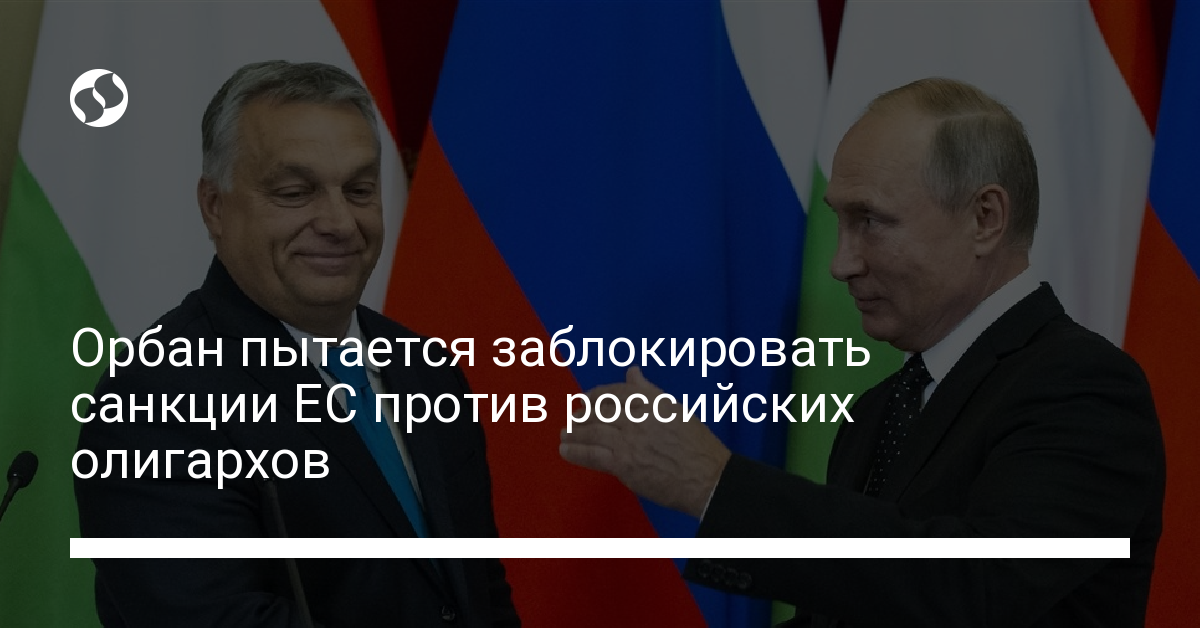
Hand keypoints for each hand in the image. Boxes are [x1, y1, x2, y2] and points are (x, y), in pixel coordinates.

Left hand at [559, 367, 731, 517]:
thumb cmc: (697, 447)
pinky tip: (565, 450)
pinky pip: (592, 455)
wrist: (707, 478)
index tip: (586, 399)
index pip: (613, 393)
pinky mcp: (624, 464)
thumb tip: (633, 373)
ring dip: (574, 433)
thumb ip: (649, 391)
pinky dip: (575, 451)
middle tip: (573, 418)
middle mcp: (637, 417)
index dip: (596, 396)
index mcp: (651, 402)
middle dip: (582, 414)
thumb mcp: (675, 410)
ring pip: (591, 432)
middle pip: (598, 411)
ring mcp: (629, 441)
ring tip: (565, 434)